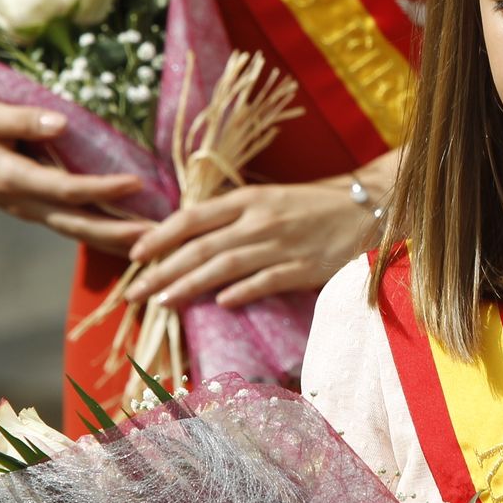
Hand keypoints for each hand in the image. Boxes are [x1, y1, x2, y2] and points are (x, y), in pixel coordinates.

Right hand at [0, 101, 150, 255]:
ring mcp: (31, 211)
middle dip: (117, 233)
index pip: (64, 188)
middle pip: (77, 224)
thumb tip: (62, 122)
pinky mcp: (38, 210)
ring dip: (114, 241)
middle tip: (158, 237)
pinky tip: (130, 240)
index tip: (136, 183)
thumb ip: (20, 118)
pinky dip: (101, 237)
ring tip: (155, 247)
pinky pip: (73, 226)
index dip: (101, 189)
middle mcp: (24, 202)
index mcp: (11, 178)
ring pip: (76, 231)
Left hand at [123, 180, 380, 308]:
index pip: (194, 217)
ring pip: (226, 266)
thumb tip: (188, 234)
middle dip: (163, 269)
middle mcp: (261, 220)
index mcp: (250, 199)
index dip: (161, 235)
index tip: (134, 253)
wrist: (368, 210)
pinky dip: (242, 292)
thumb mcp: (270, 198)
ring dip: (191, 284)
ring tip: (163, 302)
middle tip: (134, 291)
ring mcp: (282, 245)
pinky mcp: (303, 268)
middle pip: (202, 246)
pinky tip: (221, 304)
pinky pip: (266, 281)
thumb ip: (233, 214)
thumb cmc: (313, 205)